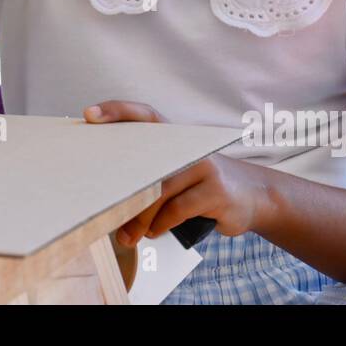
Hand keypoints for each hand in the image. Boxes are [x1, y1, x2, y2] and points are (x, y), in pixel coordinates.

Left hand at [83, 99, 268, 242]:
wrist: (255, 196)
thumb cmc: (204, 186)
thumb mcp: (181, 172)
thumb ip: (153, 175)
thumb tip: (108, 195)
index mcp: (175, 138)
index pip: (143, 114)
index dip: (117, 110)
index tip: (89, 113)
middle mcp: (189, 147)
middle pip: (143, 165)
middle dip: (120, 190)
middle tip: (99, 210)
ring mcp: (204, 167)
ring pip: (158, 193)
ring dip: (138, 219)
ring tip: (127, 235)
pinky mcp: (216, 191)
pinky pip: (176, 210)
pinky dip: (160, 225)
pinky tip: (154, 233)